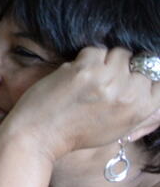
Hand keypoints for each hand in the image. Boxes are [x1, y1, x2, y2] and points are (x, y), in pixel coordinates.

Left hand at [5, 47, 159, 161]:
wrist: (39, 136)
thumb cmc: (76, 134)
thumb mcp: (118, 127)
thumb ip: (137, 106)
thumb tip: (150, 84)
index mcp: (141, 109)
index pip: (157, 80)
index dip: (139, 79)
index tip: (124, 84)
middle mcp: (128, 95)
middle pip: (138, 64)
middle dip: (119, 71)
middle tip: (98, 86)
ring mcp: (107, 80)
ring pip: (118, 53)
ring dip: (102, 62)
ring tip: (87, 80)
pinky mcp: (85, 70)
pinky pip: (95, 50)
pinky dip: (83, 60)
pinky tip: (73, 76)